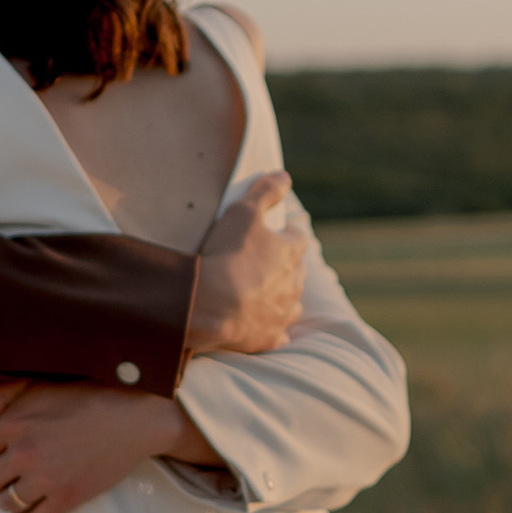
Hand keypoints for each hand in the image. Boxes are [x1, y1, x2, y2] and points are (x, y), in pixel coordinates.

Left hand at [0, 380, 212, 512]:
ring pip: (7, 502)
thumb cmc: (87, 395)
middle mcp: (24, 452)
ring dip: (7, 501)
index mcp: (13, 423)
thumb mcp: (37, 382)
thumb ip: (3, 395)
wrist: (132, 417)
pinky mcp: (67, 497)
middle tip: (7, 476)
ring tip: (15, 495)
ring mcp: (45, 477)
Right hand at [188, 173, 302, 357]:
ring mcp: (283, 312)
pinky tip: (263, 325)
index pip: (298, 237)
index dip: (288, 233)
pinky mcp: (269, 337)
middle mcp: (294, 283)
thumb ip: (265, 192)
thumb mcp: (243, 212)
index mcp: (291, 252)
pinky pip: (278, 332)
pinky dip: (273, 327)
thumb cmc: (229, 255)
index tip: (278, 231)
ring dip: (282, 297)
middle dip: (286, 266)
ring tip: (264, 294)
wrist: (213, 306)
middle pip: (297, 271)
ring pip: (292, 303)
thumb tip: (284, 176)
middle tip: (266, 262)